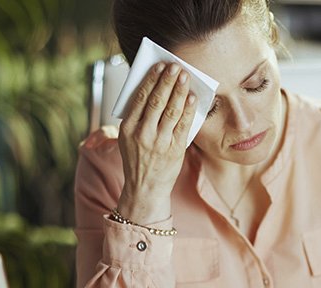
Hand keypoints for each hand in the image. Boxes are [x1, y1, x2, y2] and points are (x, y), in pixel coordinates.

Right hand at [116, 62, 196, 223]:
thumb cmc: (138, 159)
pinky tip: (192, 97)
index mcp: (128, 128)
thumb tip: (155, 89)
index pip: (141, 98)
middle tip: (175, 67)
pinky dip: (189, 110)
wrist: (145, 188)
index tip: (159, 66)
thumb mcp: (129, 138)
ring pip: (171, 111)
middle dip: (167, 81)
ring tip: (185, 76)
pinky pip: (184, 125)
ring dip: (179, 91)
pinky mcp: (175, 150)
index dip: (151, 80)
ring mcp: (160, 142)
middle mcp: (143, 134)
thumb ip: (139, 117)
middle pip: (157, 101)